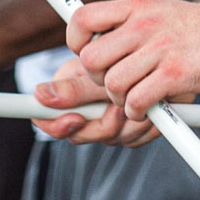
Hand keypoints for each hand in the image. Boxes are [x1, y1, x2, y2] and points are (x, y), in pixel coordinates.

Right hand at [32, 57, 165, 147]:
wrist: (160, 62)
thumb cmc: (126, 58)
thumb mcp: (97, 74)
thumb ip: (72, 89)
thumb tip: (40, 93)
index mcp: (66, 94)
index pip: (45, 119)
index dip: (56, 125)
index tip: (75, 119)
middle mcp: (83, 110)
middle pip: (79, 135)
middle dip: (101, 124)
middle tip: (116, 107)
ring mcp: (105, 121)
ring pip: (109, 139)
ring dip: (127, 124)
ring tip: (137, 100)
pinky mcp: (127, 129)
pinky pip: (131, 140)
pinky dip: (142, 127)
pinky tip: (149, 111)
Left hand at [61, 0, 199, 122]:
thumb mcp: (162, 12)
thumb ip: (130, 25)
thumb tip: (93, 45)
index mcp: (137, 6)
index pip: (82, 19)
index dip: (76, 43)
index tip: (87, 56)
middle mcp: (144, 23)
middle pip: (90, 60)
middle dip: (98, 81)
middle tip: (117, 85)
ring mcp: (161, 49)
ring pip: (112, 84)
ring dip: (120, 101)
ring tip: (137, 99)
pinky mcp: (177, 75)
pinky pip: (137, 101)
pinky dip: (138, 112)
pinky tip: (150, 108)